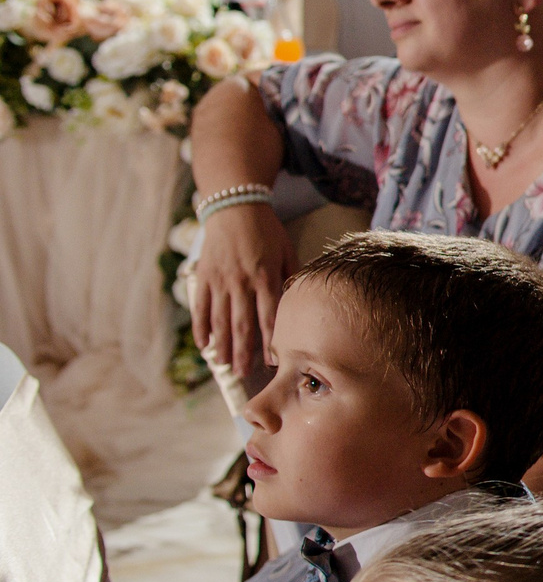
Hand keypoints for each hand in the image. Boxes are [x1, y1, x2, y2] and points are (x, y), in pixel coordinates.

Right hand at [190, 202, 291, 379]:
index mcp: (266, 277)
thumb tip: (301, 306)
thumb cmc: (267, 232)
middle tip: (244, 374)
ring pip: (220, 320)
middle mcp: (242, 282)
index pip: (269, 316)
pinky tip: (204, 345)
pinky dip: (202, 327)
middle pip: (243, 324)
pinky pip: (201, 307)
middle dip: (244, 352)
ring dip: (222, 345)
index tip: (273, 361)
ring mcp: (221, 281)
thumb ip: (292, 279)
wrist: (235, 208)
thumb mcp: (287, 252)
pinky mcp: (205, 277)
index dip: (270, 341)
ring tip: (225, 365)